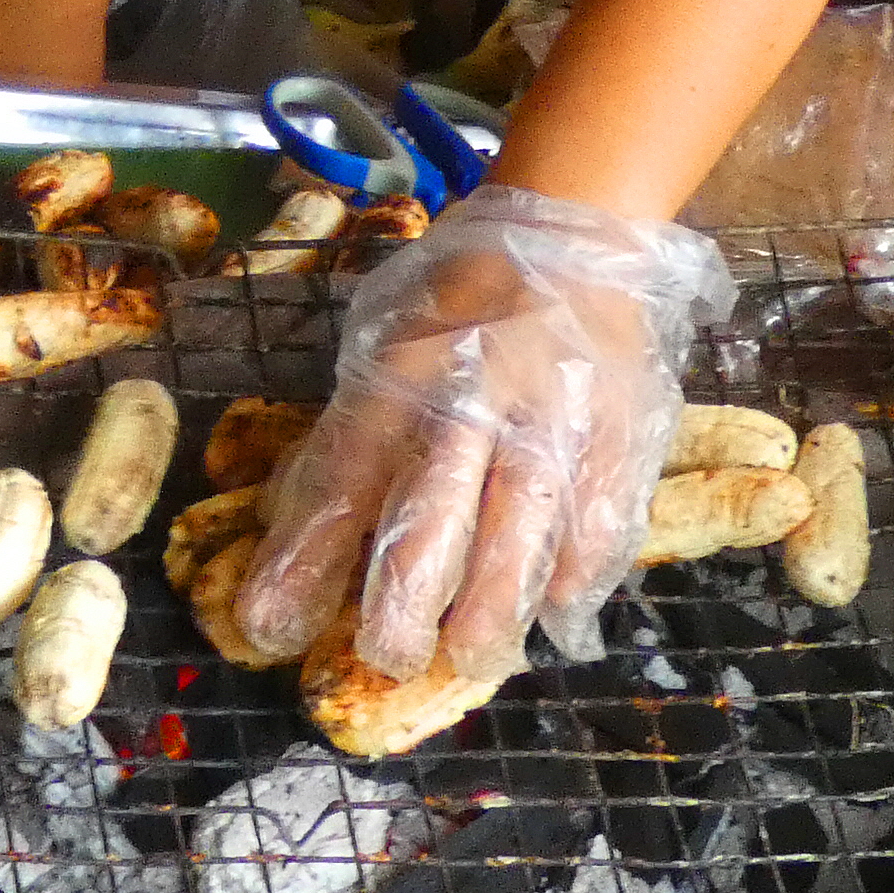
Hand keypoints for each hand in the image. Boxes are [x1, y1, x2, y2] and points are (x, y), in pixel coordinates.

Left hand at [231, 184, 737, 684]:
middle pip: (433, 519)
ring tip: (470, 659)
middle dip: (404, 603)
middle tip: (387, 656)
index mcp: (403, 366)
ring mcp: (557, 417)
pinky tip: (552, 613)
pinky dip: (573, 577)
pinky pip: (599, 523)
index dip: (304, 558)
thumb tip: (288, 525)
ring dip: (491, 612)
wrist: (582, 233)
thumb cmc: (463, 299)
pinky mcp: (622, 433)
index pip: (344, 476)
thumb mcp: (387, 339)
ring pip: (521, 534)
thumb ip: (350, 428)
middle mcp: (477, 395)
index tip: (270, 626)